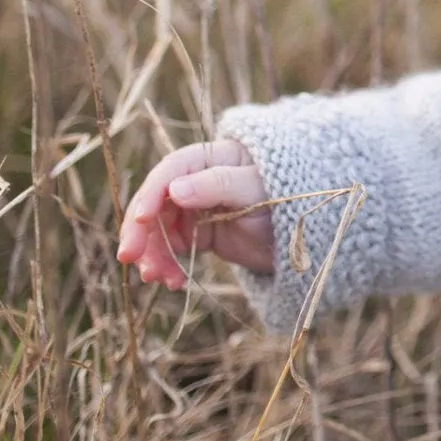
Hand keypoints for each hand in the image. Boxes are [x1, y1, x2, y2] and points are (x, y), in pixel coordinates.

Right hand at [116, 140, 273, 287]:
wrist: (311, 231)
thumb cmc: (288, 198)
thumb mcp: (255, 189)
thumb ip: (218, 185)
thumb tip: (175, 190)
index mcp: (211, 158)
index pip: (170, 171)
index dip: (151, 194)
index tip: (141, 220)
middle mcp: (197, 181)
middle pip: (157, 202)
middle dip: (141, 231)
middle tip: (129, 257)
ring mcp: (197, 208)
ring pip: (160, 229)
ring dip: (153, 254)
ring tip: (158, 278)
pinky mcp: (200, 233)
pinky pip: (173, 248)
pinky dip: (168, 264)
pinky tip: (173, 282)